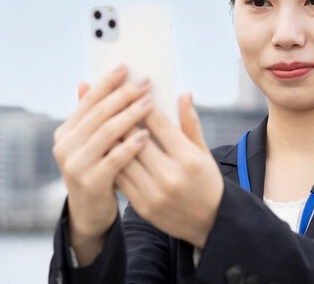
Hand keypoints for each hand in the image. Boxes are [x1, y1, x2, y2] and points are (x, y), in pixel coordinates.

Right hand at [52, 64, 153, 263]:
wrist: (91, 211)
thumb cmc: (98, 169)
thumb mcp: (92, 142)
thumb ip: (91, 116)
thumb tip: (84, 82)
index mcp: (66, 131)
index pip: (89, 100)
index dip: (107, 83)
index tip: (126, 67)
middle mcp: (65, 146)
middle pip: (99, 113)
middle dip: (123, 95)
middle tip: (145, 83)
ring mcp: (75, 165)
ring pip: (106, 133)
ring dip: (130, 115)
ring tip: (149, 103)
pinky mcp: (90, 182)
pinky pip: (114, 159)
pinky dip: (130, 146)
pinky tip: (146, 135)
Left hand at [115, 92, 223, 248]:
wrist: (210, 222)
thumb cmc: (207, 180)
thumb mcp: (204, 151)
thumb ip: (191, 123)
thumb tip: (184, 94)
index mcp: (188, 158)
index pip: (159, 125)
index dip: (143, 106)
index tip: (132, 92)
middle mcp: (170, 176)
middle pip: (136, 140)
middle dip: (122, 119)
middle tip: (110, 102)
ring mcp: (154, 193)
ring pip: (123, 159)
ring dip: (111, 140)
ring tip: (103, 123)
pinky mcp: (143, 206)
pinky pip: (120, 179)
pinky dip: (112, 162)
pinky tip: (106, 150)